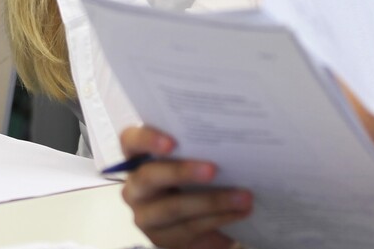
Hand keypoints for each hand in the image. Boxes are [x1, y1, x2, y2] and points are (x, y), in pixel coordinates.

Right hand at [119, 126, 250, 248]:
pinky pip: (189, 228)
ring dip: (212, 202)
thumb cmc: (194, 179)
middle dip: (183, 172)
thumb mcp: (192, 160)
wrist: (198, 220)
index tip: (172, 142)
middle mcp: (135, 186)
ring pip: (173, 207)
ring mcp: (145, 215)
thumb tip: (229, 135)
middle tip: (214, 169)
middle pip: (149, 176)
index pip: (130, 141)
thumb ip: (198, 147)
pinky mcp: (160, 238)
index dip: (148, 139)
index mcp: (138, 158)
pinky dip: (218, 219)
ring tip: (243, 198)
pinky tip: (238, 213)